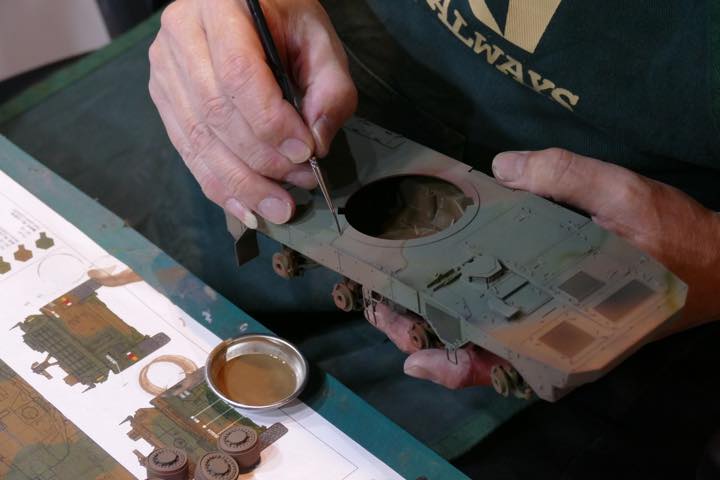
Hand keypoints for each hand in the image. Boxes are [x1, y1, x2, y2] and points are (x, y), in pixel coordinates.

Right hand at [149, 0, 356, 227]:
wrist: (243, 7)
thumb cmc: (285, 20)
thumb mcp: (320, 40)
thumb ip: (330, 88)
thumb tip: (318, 142)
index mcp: (220, 7)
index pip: (238, 74)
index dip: (271, 122)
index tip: (306, 151)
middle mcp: (181, 36)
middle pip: (216, 113)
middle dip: (263, 159)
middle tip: (301, 181)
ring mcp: (166, 70)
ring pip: (199, 141)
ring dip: (243, 184)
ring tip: (281, 207)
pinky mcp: (165, 100)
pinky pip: (190, 153)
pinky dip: (222, 187)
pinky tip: (249, 208)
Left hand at [366, 148, 719, 388]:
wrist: (718, 265)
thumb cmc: (674, 240)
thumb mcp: (625, 196)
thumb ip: (563, 176)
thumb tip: (498, 169)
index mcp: (567, 337)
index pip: (495, 362)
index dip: (447, 363)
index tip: (407, 349)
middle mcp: (554, 346)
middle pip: (475, 354)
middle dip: (423, 334)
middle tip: (380, 304)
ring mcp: (553, 333)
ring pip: (481, 340)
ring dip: (435, 321)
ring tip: (394, 292)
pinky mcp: (555, 314)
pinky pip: (501, 318)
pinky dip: (466, 305)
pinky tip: (437, 280)